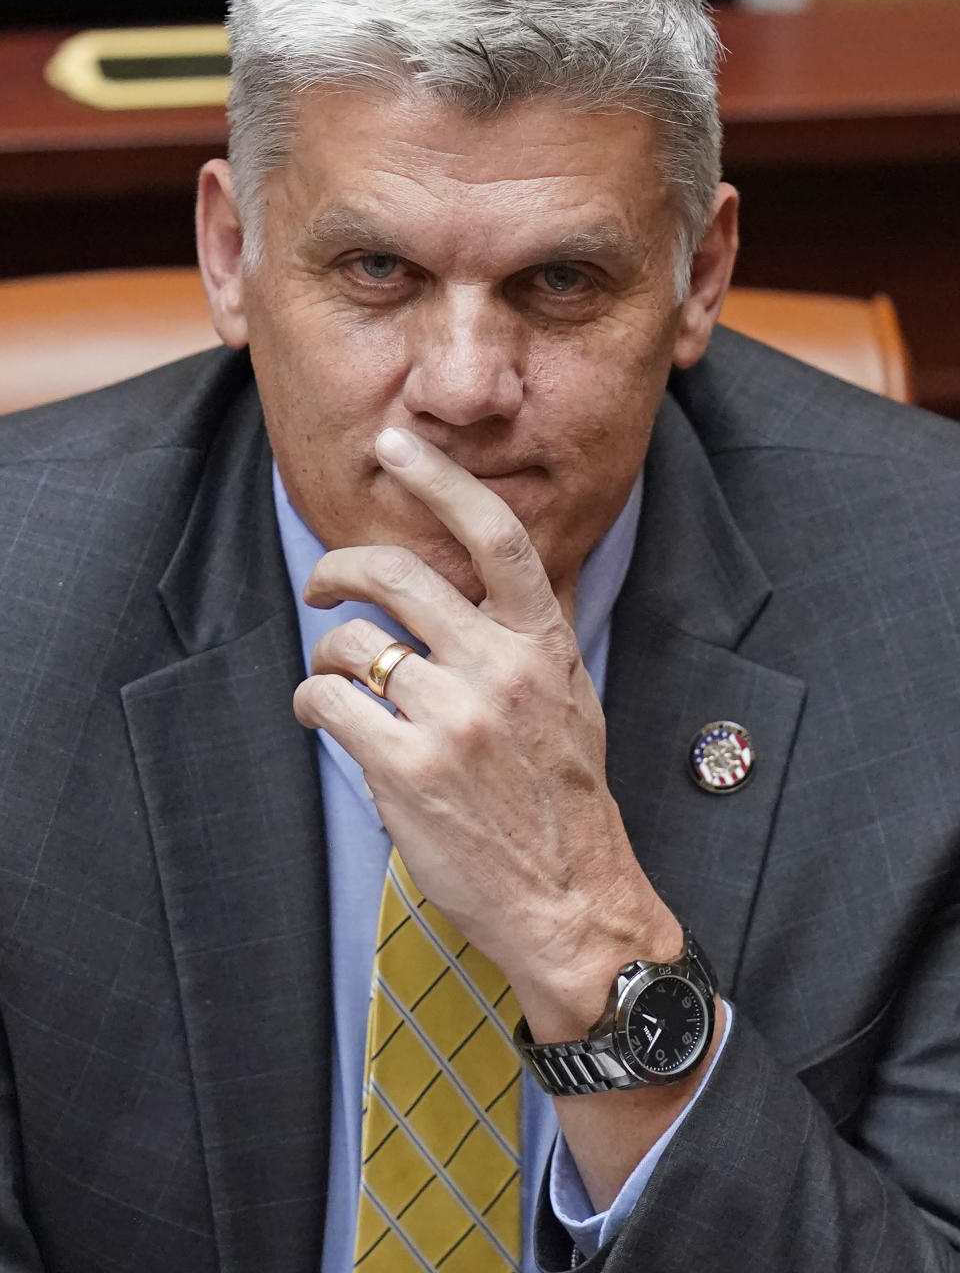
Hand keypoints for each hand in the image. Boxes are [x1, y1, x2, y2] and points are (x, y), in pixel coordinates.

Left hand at [292, 425, 680, 1037]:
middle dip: (339, 567)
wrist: (571, 896)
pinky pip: (330, 700)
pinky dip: (313, 700)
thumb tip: (502, 575)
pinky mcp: (406, 769)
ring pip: (353, 643)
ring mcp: (453, 718)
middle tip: (322, 583)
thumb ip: (533, 634)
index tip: (398, 445)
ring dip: (327, 655)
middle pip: (396, 576)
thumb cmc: (564, 795)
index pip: (495, 536)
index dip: (441, 480)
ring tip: (333, 679)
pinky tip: (323, 715)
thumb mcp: (571, 697)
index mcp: (542, 644)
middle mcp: (500, 669)